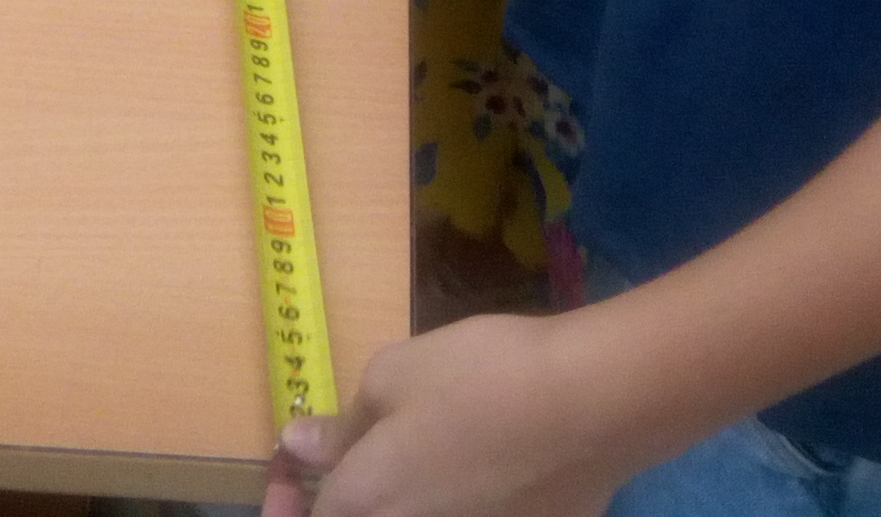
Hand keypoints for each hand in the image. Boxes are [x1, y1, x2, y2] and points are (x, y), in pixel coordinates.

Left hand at [264, 313, 627, 516]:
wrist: (596, 406)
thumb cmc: (481, 378)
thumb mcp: (393, 375)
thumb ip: (342, 424)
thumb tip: (299, 447)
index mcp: (366, 505)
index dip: (285, 500)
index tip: (292, 464)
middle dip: (345, 501)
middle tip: (351, 455)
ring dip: (402, 498)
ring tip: (419, 450)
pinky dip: (455, 500)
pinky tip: (476, 459)